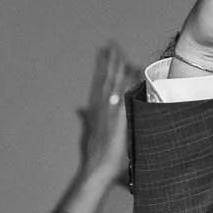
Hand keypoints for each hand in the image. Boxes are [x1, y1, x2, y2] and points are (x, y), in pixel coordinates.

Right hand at [76, 40, 134, 185]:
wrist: (97, 169)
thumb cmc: (95, 154)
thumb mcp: (89, 132)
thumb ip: (85, 118)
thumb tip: (80, 109)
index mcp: (95, 109)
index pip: (99, 82)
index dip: (101, 66)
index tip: (103, 52)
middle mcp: (101, 107)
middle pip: (106, 78)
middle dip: (109, 60)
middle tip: (111, 44)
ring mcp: (110, 112)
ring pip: (114, 83)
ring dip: (116, 66)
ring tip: (119, 50)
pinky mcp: (120, 119)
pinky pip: (125, 96)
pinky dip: (127, 82)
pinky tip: (132, 71)